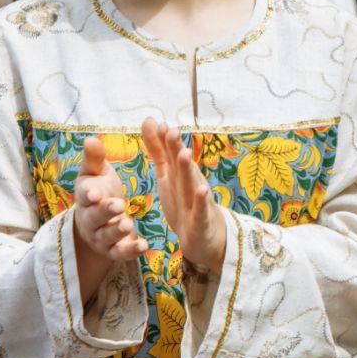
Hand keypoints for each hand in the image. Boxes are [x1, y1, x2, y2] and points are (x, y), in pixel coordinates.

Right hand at [72, 138, 146, 300]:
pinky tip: (144, 246)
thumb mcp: (96, 174)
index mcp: (86, 198)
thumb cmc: (98, 191)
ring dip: (117, 231)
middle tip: (117, 204)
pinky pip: (121, 253)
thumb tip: (90, 138)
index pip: (85, 196)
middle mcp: (91, 220)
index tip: (95, 191)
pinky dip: (131, 251)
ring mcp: (102, 237)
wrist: (97, 222)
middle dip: (105, 211)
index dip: (89, 194)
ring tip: (127, 224)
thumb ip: (95, 159)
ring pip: (107, 237)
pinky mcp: (114, 251)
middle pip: (94, 217)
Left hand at [141, 119, 226, 276]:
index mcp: (179, 174)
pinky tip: (203, 190)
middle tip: (172, 131)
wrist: (206, 237)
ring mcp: (197, 202)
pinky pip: (200, 210)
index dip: (165, 141)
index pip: (171, 155)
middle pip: (182, 165)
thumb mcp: (168, 175)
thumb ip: (159, 149)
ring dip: (188, 170)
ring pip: (191, 184)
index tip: (159, 124)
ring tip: (184, 154)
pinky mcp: (201, 221)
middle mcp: (190, 184)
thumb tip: (151, 120)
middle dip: (176, 149)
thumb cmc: (185, 202)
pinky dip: (201, 201)